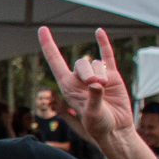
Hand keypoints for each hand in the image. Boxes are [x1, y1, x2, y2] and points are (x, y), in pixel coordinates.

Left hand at [39, 27, 133, 143]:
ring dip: (100, 73)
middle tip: (94, 85)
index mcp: (67, 87)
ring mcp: (96, 76)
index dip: (48, 45)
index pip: (55, 61)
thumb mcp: (93, 114)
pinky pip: (107, 56)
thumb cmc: (99, 125)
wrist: (116, 130)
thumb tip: (95, 84)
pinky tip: (99, 31)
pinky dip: (103, 43)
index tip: (42, 29)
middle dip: (87, 72)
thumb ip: (93, 99)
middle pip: (80, 63)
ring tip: (104, 88)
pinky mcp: (112, 76)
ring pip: (95, 63)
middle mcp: (79, 80)